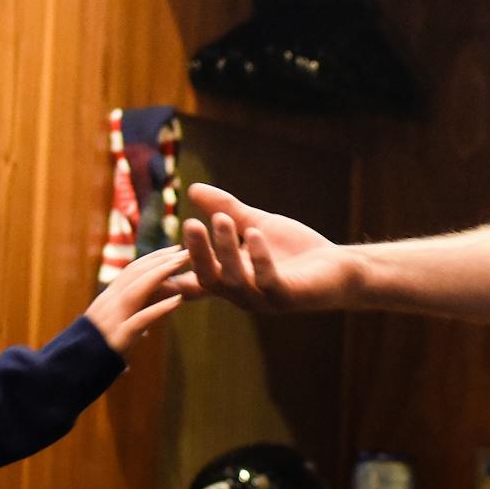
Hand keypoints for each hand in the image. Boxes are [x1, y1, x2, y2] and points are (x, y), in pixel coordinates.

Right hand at [84, 245, 192, 351]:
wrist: (70, 368)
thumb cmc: (93, 353)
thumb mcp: (111, 330)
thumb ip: (127, 321)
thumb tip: (146, 326)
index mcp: (108, 299)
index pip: (132, 270)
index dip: (154, 258)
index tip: (174, 250)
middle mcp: (109, 303)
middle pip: (136, 273)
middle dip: (161, 259)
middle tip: (186, 251)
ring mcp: (112, 319)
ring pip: (137, 290)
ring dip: (162, 274)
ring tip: (183, 264)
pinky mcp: (118, 338)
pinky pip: (141, 319)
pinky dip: (160, 309)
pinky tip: (178, 301)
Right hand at [180, 183, 356, 312]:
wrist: (338, 267)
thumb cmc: (295, 250)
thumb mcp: (255, 223)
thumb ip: (225, 209)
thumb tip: (192, 189)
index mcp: (230, 278)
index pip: (194, 280)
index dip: (172, 275)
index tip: (150, 263)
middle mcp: (243, 294)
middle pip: (210, 278)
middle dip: (199, 252)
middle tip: (190, 224)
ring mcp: (265, 299)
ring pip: (236, 280)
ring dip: (227, 249)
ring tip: (222, 220)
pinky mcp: (289, 297)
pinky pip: (270, 282)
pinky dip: (261, 258)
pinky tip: (255, 233)